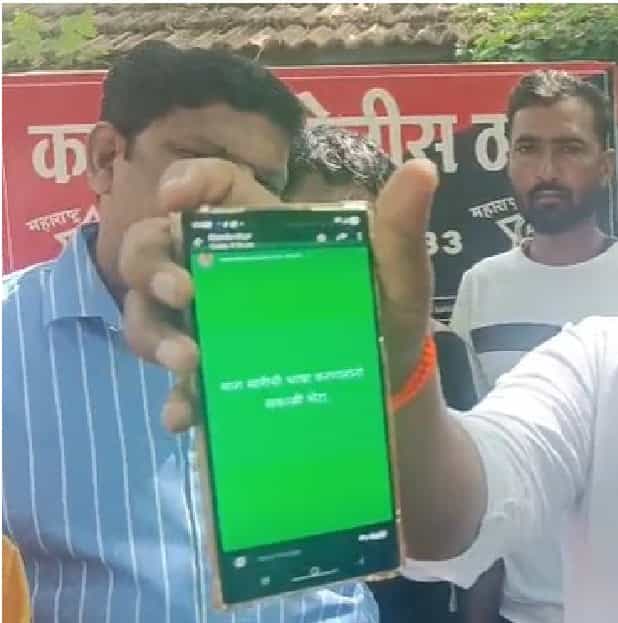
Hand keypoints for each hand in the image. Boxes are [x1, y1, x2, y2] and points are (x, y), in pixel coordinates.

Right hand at [119, 157, 438, 431]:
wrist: (391, 389)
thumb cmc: (386, 314)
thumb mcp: (400, 274)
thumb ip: (402, 227)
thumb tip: (424, 169)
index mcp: (264, 233)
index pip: (213, 189)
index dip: (185, 182)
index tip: (177, 198)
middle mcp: (222, 273)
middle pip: (153, 247)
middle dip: (153, 264)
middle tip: (185, 292)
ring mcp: (209, 328)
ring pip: (147, 316)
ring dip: (154, 334)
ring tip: (192, 360)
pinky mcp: (212, 381)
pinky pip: (176, 389)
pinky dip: (176, 402)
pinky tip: (187, 414)